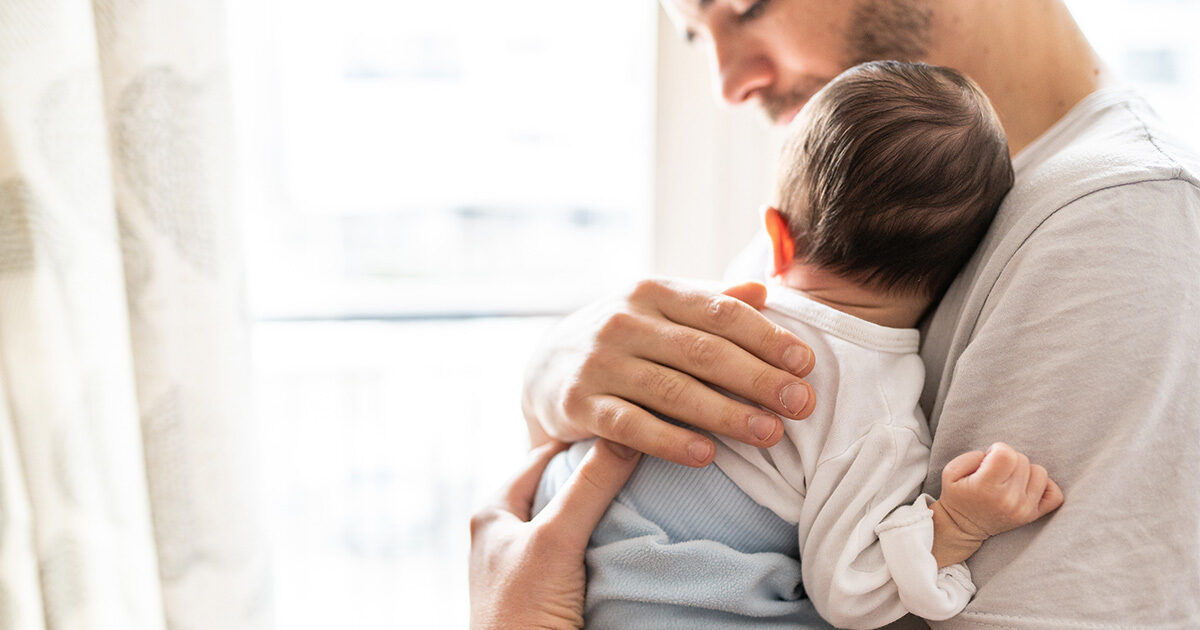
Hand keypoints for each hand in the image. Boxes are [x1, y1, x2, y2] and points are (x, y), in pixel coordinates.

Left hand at [469, 439, 641, 629]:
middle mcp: (506, 534)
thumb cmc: (523, 612)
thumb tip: (629, 435)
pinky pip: (582, 552)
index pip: (544, 455)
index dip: (582, 439)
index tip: (626, 425)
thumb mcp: (556, 540)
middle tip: (642, 457)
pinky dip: (606, 541)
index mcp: (493, 512)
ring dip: (604, 509)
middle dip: (598, 474)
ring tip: (645, 492)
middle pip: (560, 487)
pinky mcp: (548, 591)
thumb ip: (589, 488)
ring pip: (573, 520)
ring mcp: (527, 565)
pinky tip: (632, 537)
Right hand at [521, 278, 815, 466]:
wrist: (545, 369)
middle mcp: (624, 321)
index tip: (806, 363)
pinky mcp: (577, 404)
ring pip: (671, 390)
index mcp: (653, 292)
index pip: (720, 312)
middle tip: (802, 404)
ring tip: (770, 434)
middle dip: (758, 378)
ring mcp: (599, 363)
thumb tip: (765, 289)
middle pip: (702, 352)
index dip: (766, 338)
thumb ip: (711, 302)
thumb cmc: (625, 341)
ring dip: (725, 414)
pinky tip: (706, 456)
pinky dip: (669, 441)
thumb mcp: (661, 311)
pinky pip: (630, 425)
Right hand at [930, 443, 1064, 566]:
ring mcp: (1024, 509)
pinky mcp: (1033, 515)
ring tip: (1009, 479)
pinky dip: (1044, 486)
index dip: (997, 450)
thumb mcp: (950, 472)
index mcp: (986, 487)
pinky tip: (1027, 486)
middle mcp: (1008, 499)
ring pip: (1039, 472)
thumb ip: (972, 456)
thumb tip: (996, 455)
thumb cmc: (957, 496)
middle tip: (995, 472)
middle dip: (1008, 460)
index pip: (1006, 454)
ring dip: (1025, 471)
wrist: (963, 528)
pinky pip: (1055, 494)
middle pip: (1022, 460)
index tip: (988, 459)